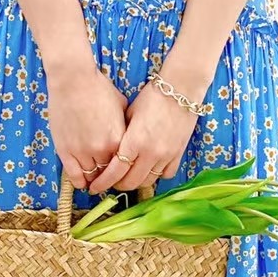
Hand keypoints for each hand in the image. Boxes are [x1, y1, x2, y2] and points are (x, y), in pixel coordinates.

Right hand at [46, 63, 128, 187]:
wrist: (73, 80)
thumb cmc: (98, 89)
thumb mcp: (121, 106)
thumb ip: (126, 126)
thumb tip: (129, 136)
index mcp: (119, 140)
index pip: (124, 166)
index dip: (123, 171)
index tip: (121, 173)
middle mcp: (102, 149)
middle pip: (108, 174)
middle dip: (108, 178)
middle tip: (108, 179)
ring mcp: (82, 151)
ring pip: (90, 176)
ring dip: (93, 180)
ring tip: (94, 180)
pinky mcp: (65, 150)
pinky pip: (73, 175)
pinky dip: (78, 182)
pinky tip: (81, 183)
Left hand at [89, 80, 198, 194]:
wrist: (181, 89)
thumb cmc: (152, 97)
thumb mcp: (129, 114)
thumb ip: (121, 135)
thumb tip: (111, 150)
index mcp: (134, 141)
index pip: (116, 172)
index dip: (103, 182)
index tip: (95, 187)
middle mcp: (150, 152)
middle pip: (131, 182)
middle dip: (118, 185)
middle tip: (112, 182)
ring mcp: (166, 155)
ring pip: (148, 181)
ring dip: (136, 182)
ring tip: (129, 176)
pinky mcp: (178, 154)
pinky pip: (166, 174)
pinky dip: (156, 175)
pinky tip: (150, 168)